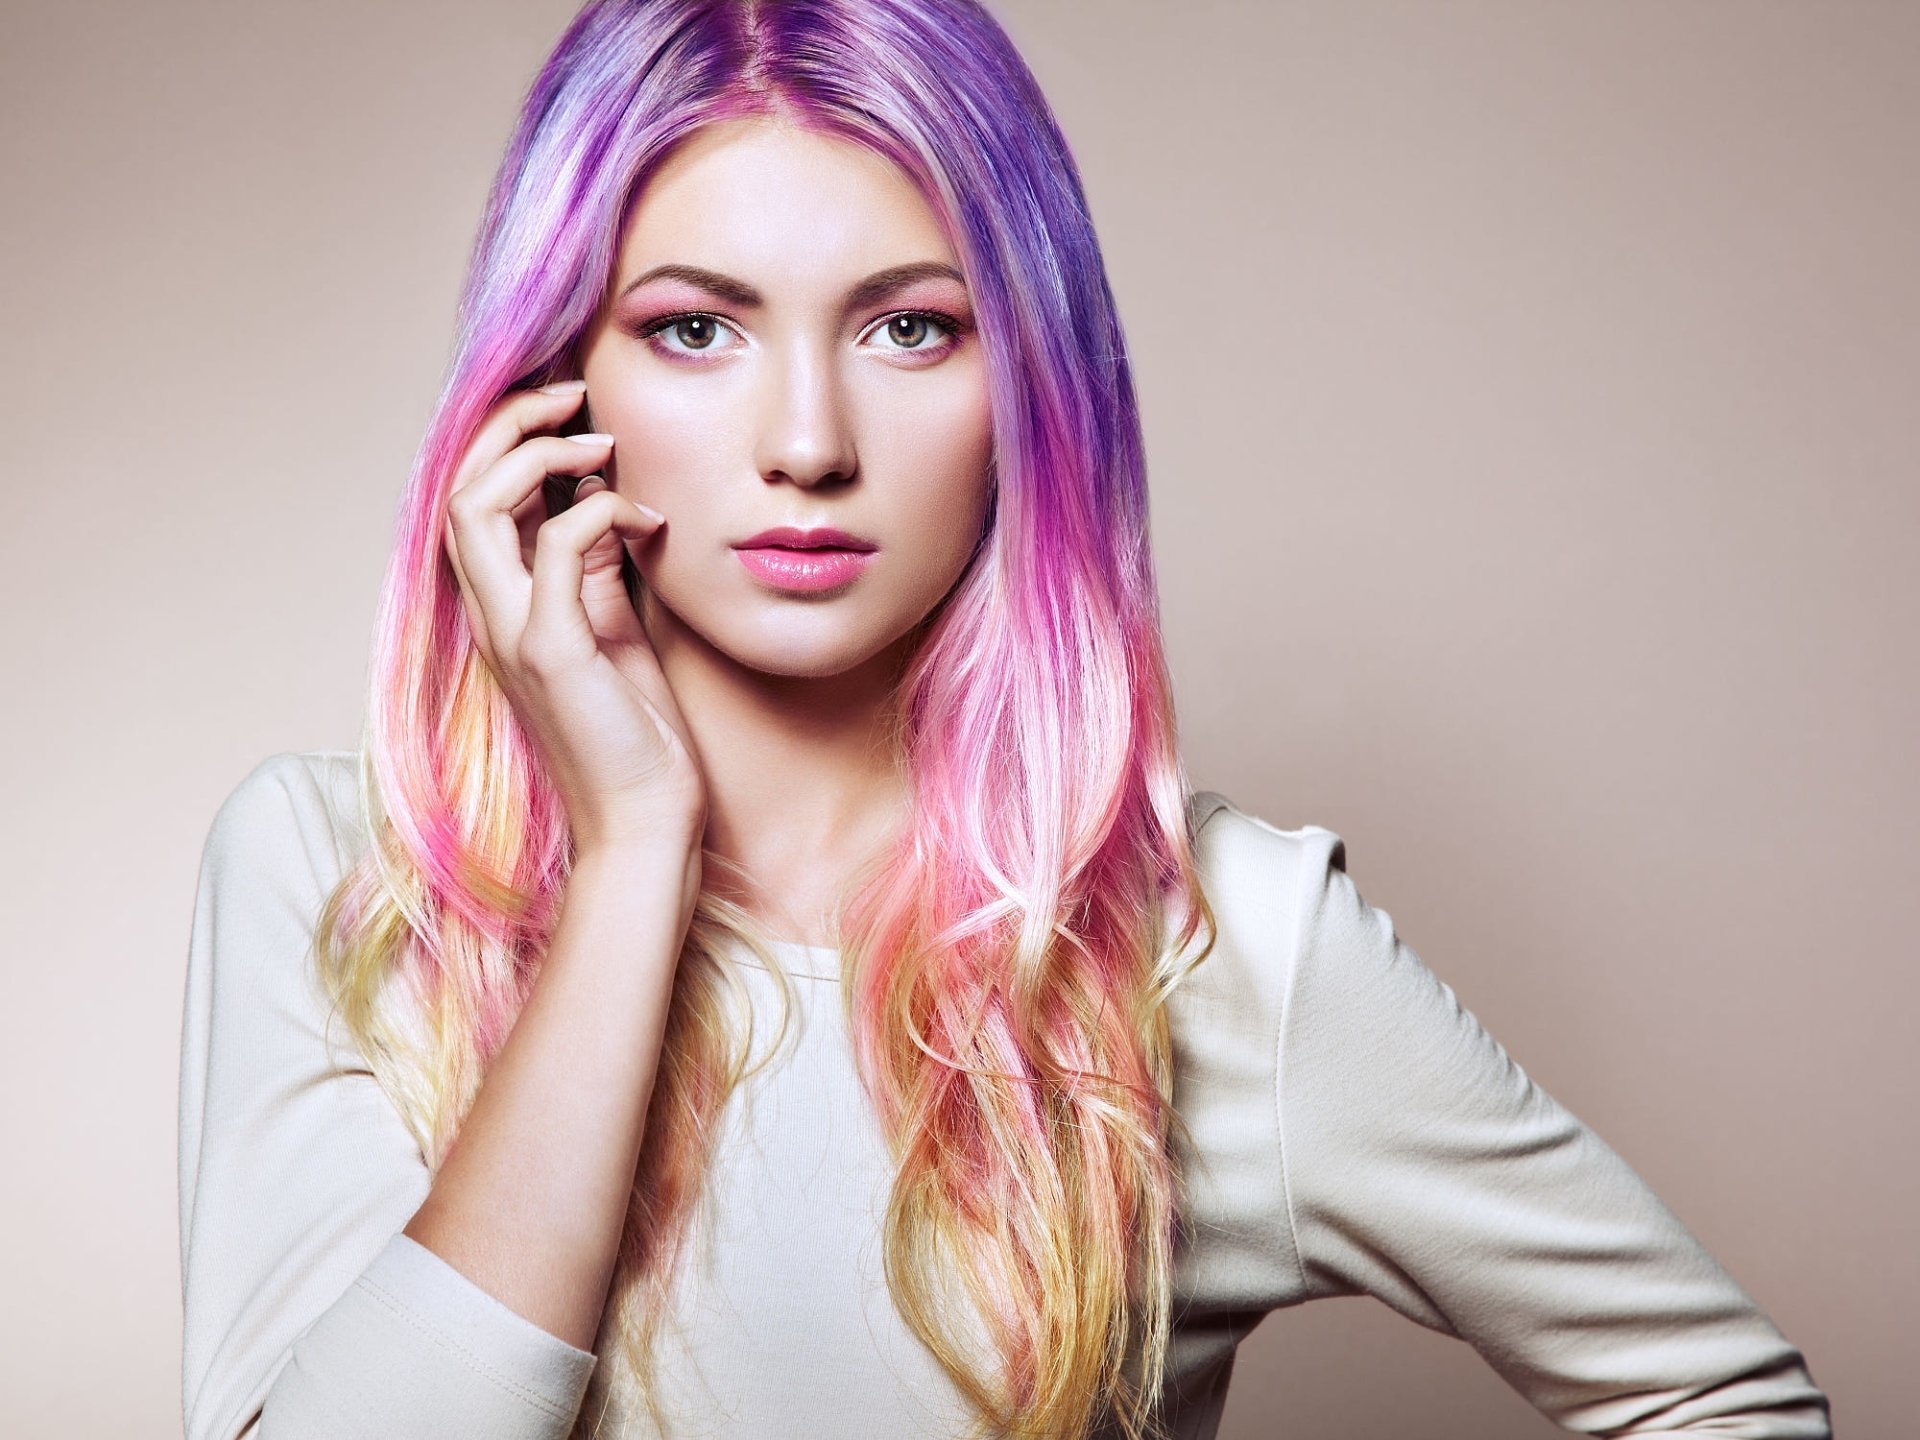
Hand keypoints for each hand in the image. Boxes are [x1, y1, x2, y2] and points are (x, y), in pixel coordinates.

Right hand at [442, 382, 706, 857]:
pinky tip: (646, 518)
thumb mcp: (612, 631)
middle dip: (509, 424)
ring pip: (475, 507)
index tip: (569, 410)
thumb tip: (604, 503)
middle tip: (574, 395)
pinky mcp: (552, 652)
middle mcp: (492, 615)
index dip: (507, 440)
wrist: (643, 823)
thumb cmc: (635, 735)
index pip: (473, 499)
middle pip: (457, 486)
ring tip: (598, 439)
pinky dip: (598, 512)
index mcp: (502, 608)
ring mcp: (514, 633)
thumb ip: (595, 569)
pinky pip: (558, 549)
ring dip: (537, 455)